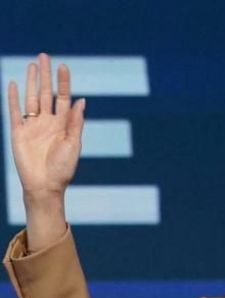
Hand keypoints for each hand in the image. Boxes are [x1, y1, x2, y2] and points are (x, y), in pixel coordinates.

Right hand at [7, 53, 85, 248]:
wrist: (45, 185)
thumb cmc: (63, 168)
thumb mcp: (73, 144)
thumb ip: (75, 122)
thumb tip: (82, 101)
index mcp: (63, 124)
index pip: (63, 98)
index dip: (63, 82)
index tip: (64, 66)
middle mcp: (47, 122)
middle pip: (45, 93)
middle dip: (45, 75)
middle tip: (45, 56)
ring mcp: (32, 126)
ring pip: (30, 98)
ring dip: (30, 82)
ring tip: (32, 65)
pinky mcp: (18, 132)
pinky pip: (14, 111)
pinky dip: (13, 98)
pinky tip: (13, 84)